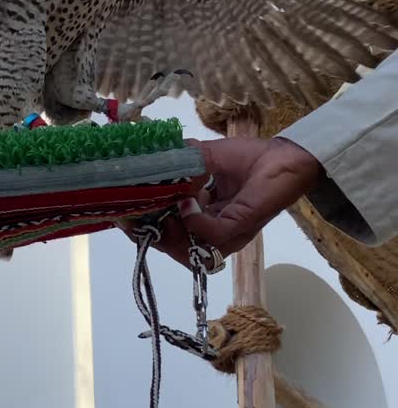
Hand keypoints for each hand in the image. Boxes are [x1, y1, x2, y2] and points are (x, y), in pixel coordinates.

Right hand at [141, 137, 325, 266]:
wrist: (285, 157)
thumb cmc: (249, 157)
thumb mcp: (202, 157)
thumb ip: (176, 163)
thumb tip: (144, 160)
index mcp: (202, 216)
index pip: (167, 232)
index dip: (143, 225)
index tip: (123, 211)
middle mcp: (213, 231)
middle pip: (173, 248)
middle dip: (149, 233)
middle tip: (134, 214)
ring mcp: (226, 234)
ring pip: (188, 250)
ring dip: (168, 232)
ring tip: (159, 210)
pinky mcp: (239, 228)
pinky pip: (209, 235)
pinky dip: (194, 221)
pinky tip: (188, 202)